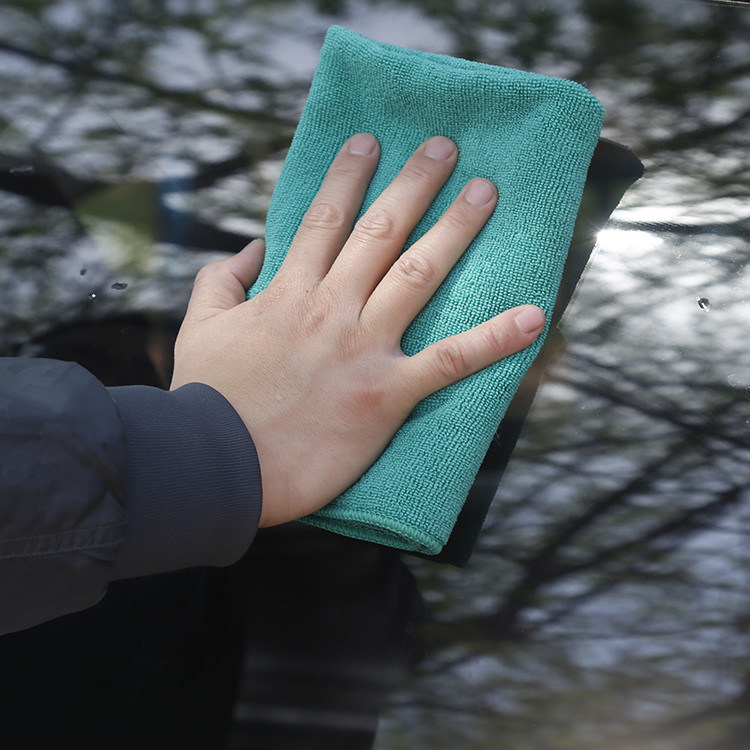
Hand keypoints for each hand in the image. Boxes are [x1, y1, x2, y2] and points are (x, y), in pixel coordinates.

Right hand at [171, 133, 544, 526]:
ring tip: (486, 193)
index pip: (324, 219)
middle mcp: (331, 309)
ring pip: (418, 275)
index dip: (349, 176)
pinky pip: (449, 361)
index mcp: (288, 292)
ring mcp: (363, 348)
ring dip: (455, 230)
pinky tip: (532, 317)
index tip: (371, 142)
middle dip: (414, 184)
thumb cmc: (208, 401)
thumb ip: (220, 280)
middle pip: (380, 233)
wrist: (217, 467)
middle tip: (446, 149)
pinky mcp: (386, 393)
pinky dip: (494, 339)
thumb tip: (250, 249)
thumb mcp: (199, 328)